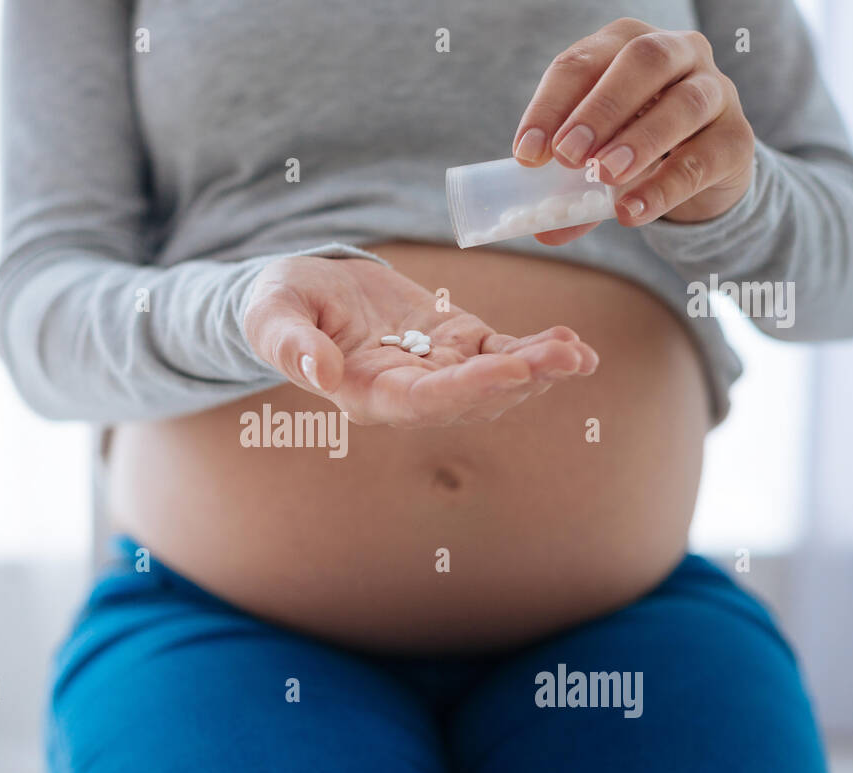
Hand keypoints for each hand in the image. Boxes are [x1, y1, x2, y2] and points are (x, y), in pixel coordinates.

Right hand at [243, 256, 597, 426]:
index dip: (468, 388)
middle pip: (470, 398)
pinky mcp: (455, 344)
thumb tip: (318, 375)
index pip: (421, 401)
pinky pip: (501, 352)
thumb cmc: (279, 305)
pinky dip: (536, 350)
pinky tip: (572, 343)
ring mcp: (436, 370)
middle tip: (566, 358)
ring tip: (579, 353)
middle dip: (520, 379)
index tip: (511, 368)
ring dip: (539, 369)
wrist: (302, 290)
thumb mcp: (273, 316)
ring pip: (495, 379)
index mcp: (364, 393)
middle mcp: (407, 393)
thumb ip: (290, 345)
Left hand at [512, 17, 754, 244]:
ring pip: (684, 103)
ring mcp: (716, 91)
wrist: (703, 172)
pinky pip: (703, 158)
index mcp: (627, 45)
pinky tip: (631, 211)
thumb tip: (541, 228)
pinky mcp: (737, 138)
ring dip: (639, 140)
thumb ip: (568, 191)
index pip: (583, 62)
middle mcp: (678, 53)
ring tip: (605, 176)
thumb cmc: (636, 149)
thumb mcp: (594, 161)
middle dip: (601, 108)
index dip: (551, 105)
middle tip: (568, 155)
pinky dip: (665, 187)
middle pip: (643, 60)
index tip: (528, 153)